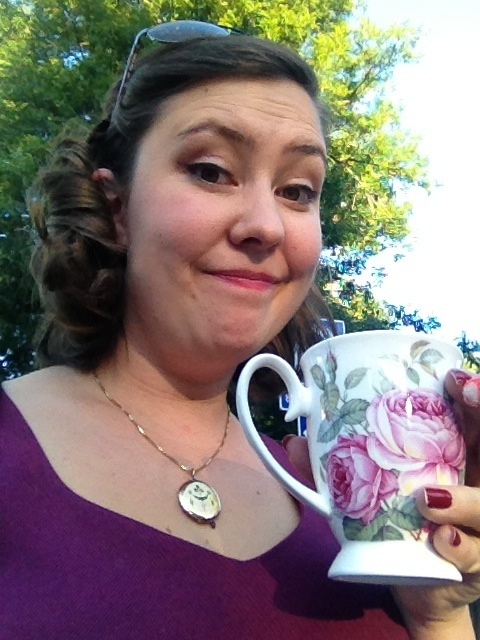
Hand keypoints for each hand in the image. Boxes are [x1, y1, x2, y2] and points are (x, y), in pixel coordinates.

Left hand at [284, 370, 479, 637]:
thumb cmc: (393, 529)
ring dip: (465, 500)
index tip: (452, 377)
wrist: (415, 587)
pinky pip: (476, 557)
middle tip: (464, 395)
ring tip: (427, 498)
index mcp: (454, 461)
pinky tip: (441, 540)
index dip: (471, 397)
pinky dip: (459, 547)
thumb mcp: (364, 495)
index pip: (472, 423)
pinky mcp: (477, 567)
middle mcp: (475, 486)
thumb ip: (331, 471)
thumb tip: (294, 444)